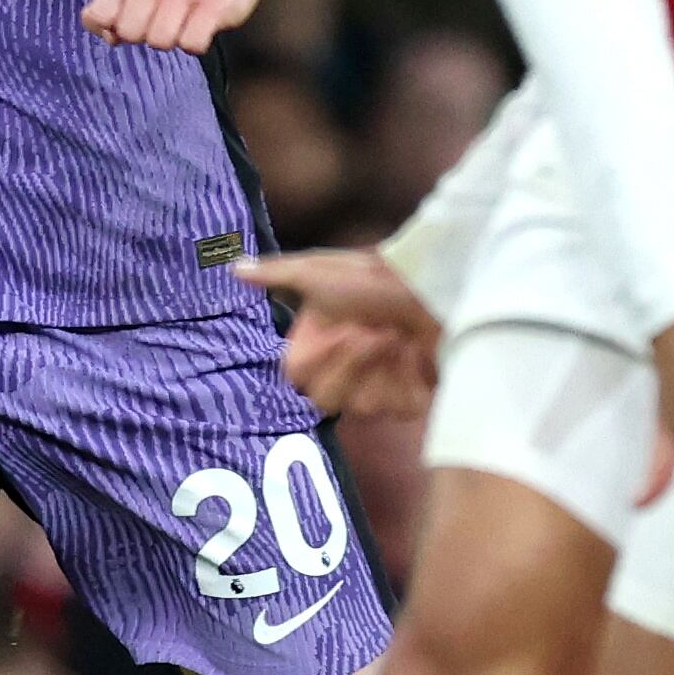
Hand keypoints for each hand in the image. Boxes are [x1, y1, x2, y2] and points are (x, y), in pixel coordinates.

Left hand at [83, 0, 270, 54]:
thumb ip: (111, 3)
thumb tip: (107, 35)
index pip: (98, 13)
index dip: (111, 27)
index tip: (127, 19)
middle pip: (129, 32)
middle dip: (144, 34)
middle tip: (162, 16)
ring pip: (159, 41)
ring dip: (171, 39)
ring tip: (182, 19)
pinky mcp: (215, 3)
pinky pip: (191, 45)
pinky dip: (195, 43)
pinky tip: (201, 23)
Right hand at [234, 247, 442, 418]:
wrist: (439, 289)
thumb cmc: (380, 278)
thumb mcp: (324, 271)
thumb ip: (278, 274)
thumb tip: (234, 266)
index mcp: (316, 342)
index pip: (297, 376)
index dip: (318, 359)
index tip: (342, 330)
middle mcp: (342, 368)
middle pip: (325, 398)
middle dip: (351, 364)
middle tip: (373, 333)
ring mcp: (376, 388)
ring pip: (362, 407)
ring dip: (382, 365)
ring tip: (399, 336)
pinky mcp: (409, 401)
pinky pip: (398, 408)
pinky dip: (408, 377)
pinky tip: (417, 354)